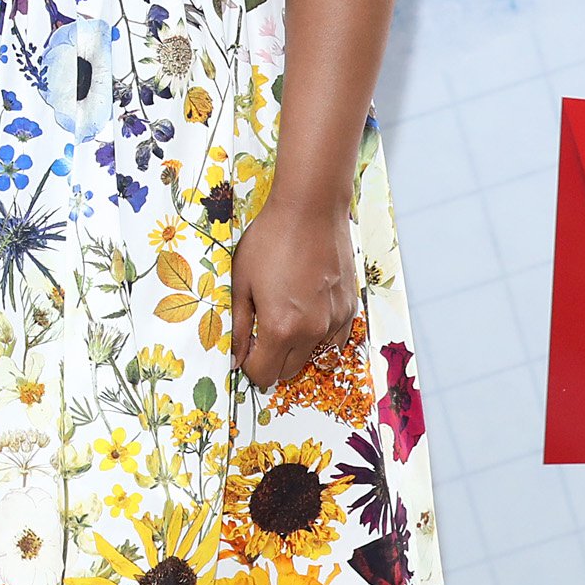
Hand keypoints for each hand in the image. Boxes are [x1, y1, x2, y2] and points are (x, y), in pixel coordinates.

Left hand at [229, 192, 359, 391]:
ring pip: (312, 354)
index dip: (249, 367)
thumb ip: (238, 326)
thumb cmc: (270, 241)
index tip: (244, 350)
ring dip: (296, 346)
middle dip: (271, 360)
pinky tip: (306, 307)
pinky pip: (333, 337)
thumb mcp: (241, 282)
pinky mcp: (349, 308)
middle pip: (289, 370)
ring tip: (284, 312)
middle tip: (260, 331)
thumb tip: (234, 358)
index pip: (264, 374)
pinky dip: (318, 333)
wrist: (310, 210)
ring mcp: (335, 321)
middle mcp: (312, 331)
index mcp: (281, 327)